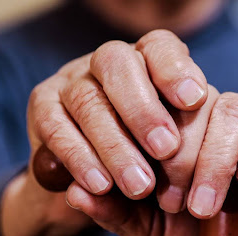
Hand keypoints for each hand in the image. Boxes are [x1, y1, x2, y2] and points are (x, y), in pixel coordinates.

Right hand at [0, 29, 207, 235]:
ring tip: (139, 186)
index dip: (176, 69)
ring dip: (115, 146)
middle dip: (144, 109)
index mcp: (148, 63)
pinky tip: (101, 186)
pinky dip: (79, 158)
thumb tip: (169, 159)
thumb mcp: (172, 164)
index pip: (159, 46)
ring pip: (86, 99)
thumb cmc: (152, 168)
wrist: (99, 187)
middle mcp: (108, 64)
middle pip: (118, 63)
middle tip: (166, 150)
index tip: (195, 100)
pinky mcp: (42, 106)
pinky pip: (54, 126)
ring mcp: (71, 81)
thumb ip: (175, 158)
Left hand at [1, 29, 237, 235]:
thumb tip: (74, 192)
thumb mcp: (148, 230)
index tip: (139, 184)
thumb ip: (116, 210)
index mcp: (174, 127)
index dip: (141, 130)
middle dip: (179, 157)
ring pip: (230, 110)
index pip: (153, 99)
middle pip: (191, 104)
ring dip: (213, 160)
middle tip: (172, 203)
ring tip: (204, 206)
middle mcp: (210, 115)